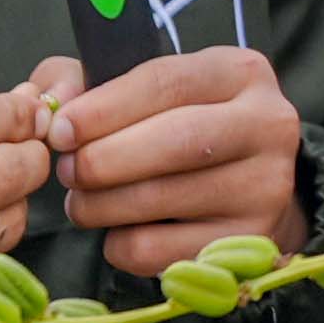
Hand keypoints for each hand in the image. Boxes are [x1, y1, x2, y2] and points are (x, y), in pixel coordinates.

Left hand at [56, 45, 312, 275]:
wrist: (246, 189)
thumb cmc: (180, 128)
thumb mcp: (146, 89)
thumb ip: (85, 81)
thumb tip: (55, 104)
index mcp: (241, 72)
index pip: (167, 81)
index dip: (105, 107)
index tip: (60, 129)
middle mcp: (268, 124)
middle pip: (175, 140)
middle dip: (102, 159)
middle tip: (66, 171)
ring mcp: (265, 187)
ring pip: (162, 198)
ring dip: (100, 205)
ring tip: (83, 201)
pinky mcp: (248, 242)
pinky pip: (160, 250)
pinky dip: (121, 244)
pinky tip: (122, 231)